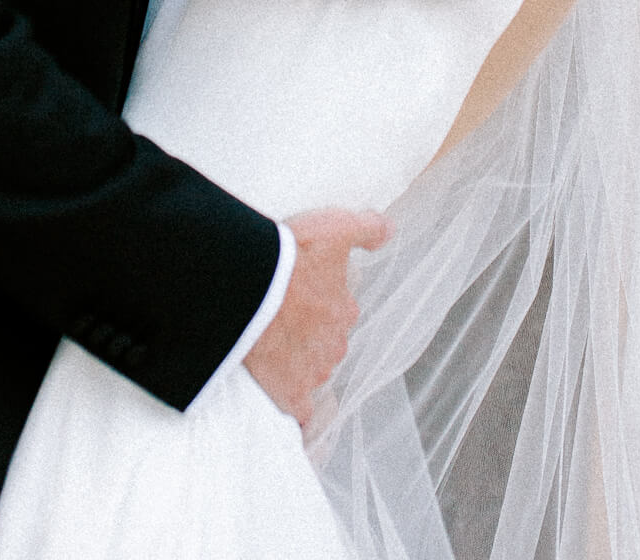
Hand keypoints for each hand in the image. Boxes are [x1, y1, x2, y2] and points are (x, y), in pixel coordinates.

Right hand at [244, 207, 390, 428]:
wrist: (249, 287)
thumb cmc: (291, 256)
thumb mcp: (335, 227)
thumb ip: (367, 229)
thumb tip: (390, 230)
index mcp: (343, 310)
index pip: (338, 310)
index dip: (318, 300)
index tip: (299, 291)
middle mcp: (334, 345)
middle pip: (326, 343)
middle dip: (309, 333)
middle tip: (283, 317)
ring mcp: (312, 373)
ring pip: (313, 371)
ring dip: (299, 362)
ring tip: (273, 346)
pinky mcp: (288, 395)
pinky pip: (299, 411)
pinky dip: (296, 408)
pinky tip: (287, 400)